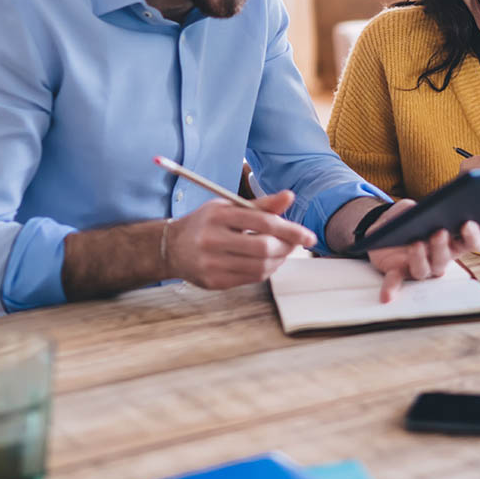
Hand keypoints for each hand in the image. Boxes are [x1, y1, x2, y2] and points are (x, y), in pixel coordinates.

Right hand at [165, 189, 315, 288]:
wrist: (171, 247)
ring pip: (259, 267)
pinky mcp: (213, 282)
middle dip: (286, 247)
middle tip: (295, 243)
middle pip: (263, 247)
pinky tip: (267, 262)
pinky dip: (266, 271)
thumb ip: (261, 205)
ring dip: (279, 260)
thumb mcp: (229, 206)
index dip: (290, 229)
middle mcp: (212, 240)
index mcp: (219, 216)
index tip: (308, 235)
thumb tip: (290, 196)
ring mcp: (211, 263)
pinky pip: (250, 279)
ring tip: (282, 251)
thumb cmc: (206, 223)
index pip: (262, 222)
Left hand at [366, 199, 479, 302]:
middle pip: (445, 258)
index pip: (468, 243)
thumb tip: (418, 210)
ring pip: (424, 269)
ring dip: (420, 258)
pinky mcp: (398, 272)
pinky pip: (396, 281)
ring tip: (416, 244)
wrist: (381, 229)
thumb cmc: (404, 218)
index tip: (468, 224)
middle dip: (443, 246)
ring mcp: (419, 266)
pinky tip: (387, 295)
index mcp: (449, 241)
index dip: (472, 236)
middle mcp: (437, 258)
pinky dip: (392, 288)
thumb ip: (415, 208)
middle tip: (440, 232)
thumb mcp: (408, 207)